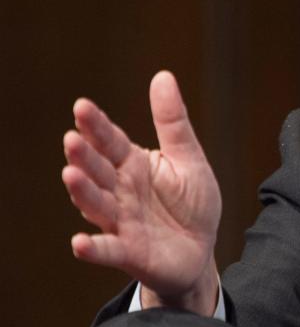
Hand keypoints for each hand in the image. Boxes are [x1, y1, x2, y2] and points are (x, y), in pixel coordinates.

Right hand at [62, 71, 221, 313]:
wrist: (201, 249)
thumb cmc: (191, 202)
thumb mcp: (188, 158)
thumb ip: (173, 122)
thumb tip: (162, 75)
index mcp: (134, 164)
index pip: (112, 141)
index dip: (97, 126)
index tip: (82, 106)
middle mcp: (121, 191)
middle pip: (99, 171)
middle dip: (85, 156)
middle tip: (72, 139)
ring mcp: (122, 221)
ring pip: (98, 205)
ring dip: (83, 193)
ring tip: (70, 175)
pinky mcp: (129, 252)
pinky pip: (108, 249)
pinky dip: (93, 248)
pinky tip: (79, 243)